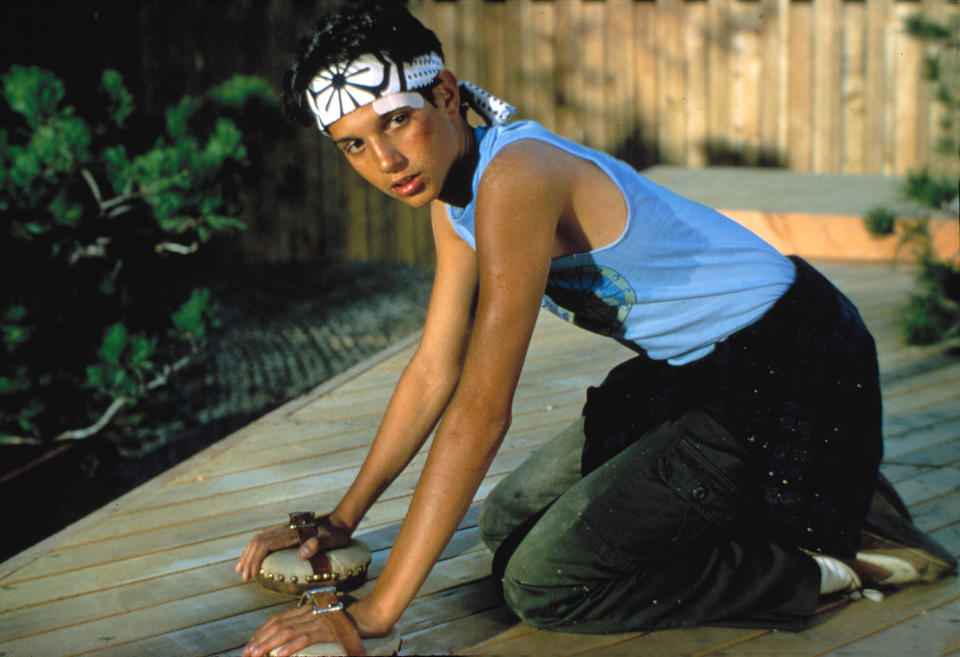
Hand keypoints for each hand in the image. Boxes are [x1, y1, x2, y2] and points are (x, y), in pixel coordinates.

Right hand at [235, 514, 351, 581]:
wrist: (339, 520)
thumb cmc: (335, 534)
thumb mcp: (330, 540)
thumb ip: (317, 545)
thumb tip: (301, 555)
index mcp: (291, 533)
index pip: (265, 545)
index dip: (255, 559)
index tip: (251, 575)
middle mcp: (285, 530)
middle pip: (258, 542)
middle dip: (248, 559)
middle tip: (243, 577)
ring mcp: (285, 529)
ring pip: (259, 539)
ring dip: (248, 553)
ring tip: (241, 568)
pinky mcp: (286, 531)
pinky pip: (265, 538)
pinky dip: (255, 548)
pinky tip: (254, 556)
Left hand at [241, 597, 386, 656]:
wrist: (373, 613)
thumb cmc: (352, 617)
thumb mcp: (327, 618)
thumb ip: (312, 622)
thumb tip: (299, 632)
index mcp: (307, 609)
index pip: (278, 618)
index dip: (262, 631)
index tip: (250, 643)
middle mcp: (309, 612)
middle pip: (278, 624)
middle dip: (259, 639)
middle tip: (246, 653)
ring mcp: (318, 620)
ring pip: (287, 631)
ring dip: (268, 644)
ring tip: (256, 655)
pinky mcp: (328, 629)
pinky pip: (306, 638)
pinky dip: (290, 647)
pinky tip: (279, 655)